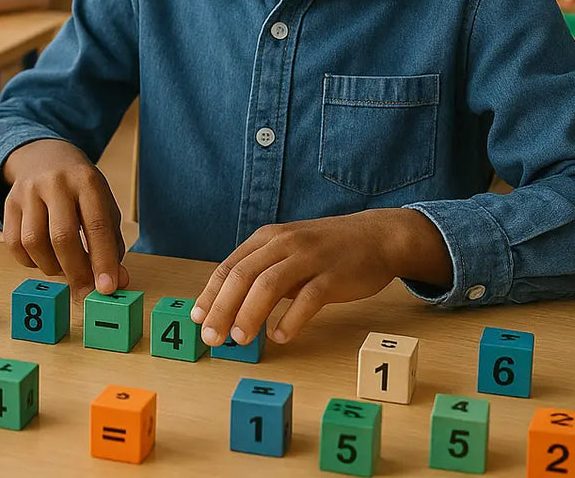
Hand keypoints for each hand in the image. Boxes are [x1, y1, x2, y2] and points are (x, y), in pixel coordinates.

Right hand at [0, 139, 129, 298]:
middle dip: (76, 272)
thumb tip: (115, 284)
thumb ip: (111, 245)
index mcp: (87, 181)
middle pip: (62, 237)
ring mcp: (28, 191)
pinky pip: (13, 244)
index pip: (96, 226)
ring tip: (65, 268)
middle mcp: (55, 183)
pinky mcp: (9, 202)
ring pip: (34, 243)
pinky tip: (44, 259)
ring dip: (52, 267)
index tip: (108, 289)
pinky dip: (30, 262)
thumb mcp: (103, 207)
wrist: (45, 156)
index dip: (102, 261)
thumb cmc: (81, 190)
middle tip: (85, 294)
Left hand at [191, 208, 450, 346]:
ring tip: (239, 339)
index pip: (229, 266)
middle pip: (243, 276)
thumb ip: (263, 274)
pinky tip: (280, 336)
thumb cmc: (326, 250)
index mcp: (267, 238)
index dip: (210, 293)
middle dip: (222, 308)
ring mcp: (309, 257)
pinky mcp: (334, 274)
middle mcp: (283, 243)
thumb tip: (232, 307)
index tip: (197, 319)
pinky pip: (308, 297)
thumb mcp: (288, 253)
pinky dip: (291, 318)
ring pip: (270, 284)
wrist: (377, 236)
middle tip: (211, 337)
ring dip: (250, 313)